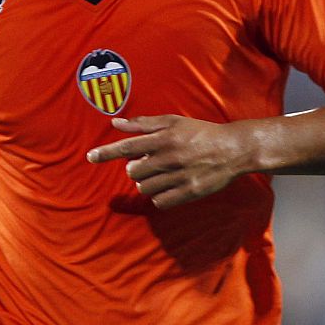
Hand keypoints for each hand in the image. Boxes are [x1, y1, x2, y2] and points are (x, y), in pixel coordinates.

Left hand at [86, 115, 252, 208]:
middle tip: (151, 163)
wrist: (234, 149)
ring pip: (145, 188)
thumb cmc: (200, 132)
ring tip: (162, 174)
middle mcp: (170, 157)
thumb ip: (143, 124)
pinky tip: (169, 187)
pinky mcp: (190, 192)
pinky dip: (160, 196)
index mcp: (164, 138)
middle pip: (134, 171)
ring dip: (148, 183)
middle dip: (137, 169)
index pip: (127, 146)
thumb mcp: (173, 122)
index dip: (106, 152)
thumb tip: (116, 123)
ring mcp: (180, 176)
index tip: (90, 157)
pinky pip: (160, 201)